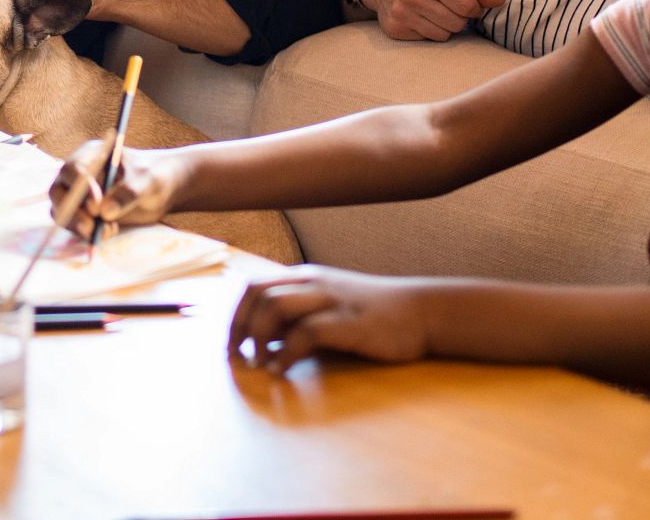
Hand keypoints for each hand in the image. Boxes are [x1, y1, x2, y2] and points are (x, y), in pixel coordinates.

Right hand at [47, 140, 183, 240]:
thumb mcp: (146, 182)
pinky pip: (74, 226)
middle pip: (59, 192)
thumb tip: (104, 211)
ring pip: (63, 212)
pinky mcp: (83, 214)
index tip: (96, 204)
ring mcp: (78, 195)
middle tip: (90, 227)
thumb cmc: (153, 176)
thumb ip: (127, 193)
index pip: (73, 169)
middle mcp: (78, 175)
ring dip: (79, 226)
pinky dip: (87, 233)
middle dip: (72, 211)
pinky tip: (111, 231)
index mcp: (91, 156)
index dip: (80, 187)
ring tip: (109, 230)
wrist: (160, 192)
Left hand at [227, 267, 433, 374]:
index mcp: (305, 278)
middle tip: (235, 358)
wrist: (421, 312)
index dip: (234, 316)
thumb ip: (294, 323)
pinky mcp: (349, 322)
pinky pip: (306, 332)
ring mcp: (331, 300)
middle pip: (257, 294)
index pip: (252, 286)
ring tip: (257, 364)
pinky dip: (287, 353)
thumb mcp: (326, 311)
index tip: (228, 346)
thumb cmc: (370, 317)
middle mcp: (313, 283)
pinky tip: (282, 371)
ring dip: (257, 337)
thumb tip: (259, 345)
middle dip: (237, 327)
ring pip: (275, 306)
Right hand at [357, 0, 504, 41]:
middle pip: (457, 24)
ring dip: (445, 27)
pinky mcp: (395, 31)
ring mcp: (402, 16)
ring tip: (434, 12)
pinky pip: (427, 40)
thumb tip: (500, 2)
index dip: (474, 8)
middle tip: (449, 7)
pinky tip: (420, 18)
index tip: (470, 5)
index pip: (467, 6)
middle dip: (459, 18)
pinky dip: (429, 31)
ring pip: (444, 35)